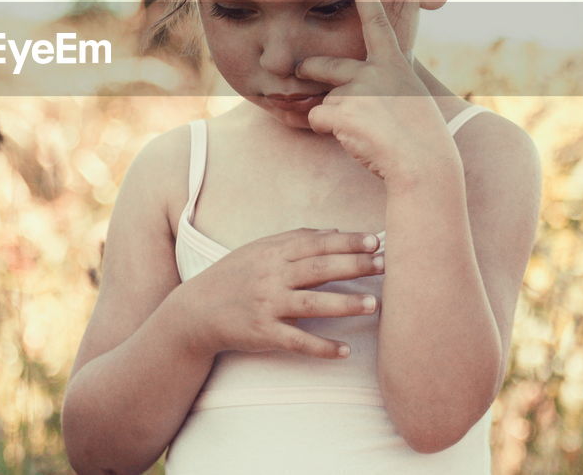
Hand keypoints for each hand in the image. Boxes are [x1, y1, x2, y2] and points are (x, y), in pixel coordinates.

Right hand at [179, 227, 383, 359]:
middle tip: (386, 266)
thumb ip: (294, 240)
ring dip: (345, 304)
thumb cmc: (234, 276)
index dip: (346, 242)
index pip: (316, 244)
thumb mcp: (259, 250)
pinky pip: (297, 341)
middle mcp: (271, 276)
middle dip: (354, 266)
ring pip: (312, 304)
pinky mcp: (264, 332)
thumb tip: (334, 231)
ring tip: (374, 305)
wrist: (196, 310)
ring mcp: (267, 305)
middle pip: (319, 269)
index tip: (375, 242)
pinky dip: (321, 346)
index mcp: (273, 253)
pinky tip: (344, 351)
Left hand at [294, 0, 458, 183]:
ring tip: (365, 132)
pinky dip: (328, 131)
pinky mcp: (340, 109)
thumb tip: (344, 90)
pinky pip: (316, 119)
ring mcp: (355, 88)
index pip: (377, 24)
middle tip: (305, 75)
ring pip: (321, 101)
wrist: (424, 164)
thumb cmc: (420, 139)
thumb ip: (382, 86)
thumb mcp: (409, 99)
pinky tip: (356, 140)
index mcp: (393, 65)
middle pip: (323, 65)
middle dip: (308, 72)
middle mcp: (372, 70)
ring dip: (332, 118)